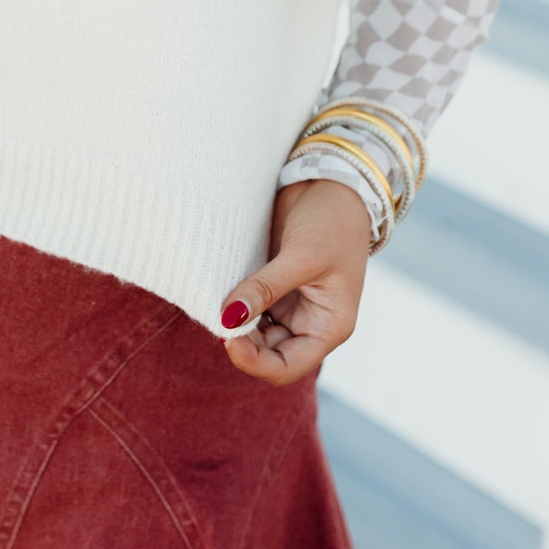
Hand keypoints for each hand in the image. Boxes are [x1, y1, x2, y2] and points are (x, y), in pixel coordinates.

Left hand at [219, 177, 371, 384]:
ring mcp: (290, 305)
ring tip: (218, 302)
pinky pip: (248, 307)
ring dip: (234, 324)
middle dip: (241, 341)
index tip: (227, 337)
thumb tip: (228, 318)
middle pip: (266, 353)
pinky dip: (233, 305)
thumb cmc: (333, 222)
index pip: (286, 366)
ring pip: (254, 333)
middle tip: (216, 316)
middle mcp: (309, 323)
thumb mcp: (302, 256)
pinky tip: (220, 292)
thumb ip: (265, 288)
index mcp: (329, 327)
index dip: (255, 361)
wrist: (331, 181)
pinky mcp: (273, 286)